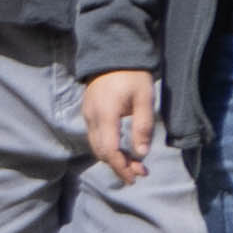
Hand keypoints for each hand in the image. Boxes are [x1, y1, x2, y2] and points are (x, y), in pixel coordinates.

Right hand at [83, 70, 164, 185]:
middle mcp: (92, 118)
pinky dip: (107, 148)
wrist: (113, 55)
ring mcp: (87, 115)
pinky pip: (95, 137)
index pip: (110, 150)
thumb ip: (143, 127)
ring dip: (113, 158)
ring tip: (133, 164)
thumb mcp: (144, 100)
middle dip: (119, 166)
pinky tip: (121, 149)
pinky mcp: (88, 113)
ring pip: (96, 146)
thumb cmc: (132, 76)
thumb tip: (141, 154)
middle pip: (101, 152)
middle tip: (140, 173)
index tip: (136, 177)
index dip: (122, 167)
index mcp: (106, 115)